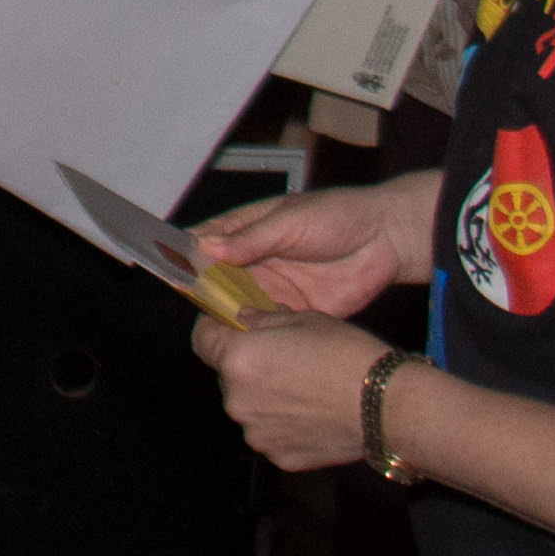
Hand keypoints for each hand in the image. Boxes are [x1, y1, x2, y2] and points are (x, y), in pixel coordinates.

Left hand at [190, 307, 383, 471]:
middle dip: (246, 365)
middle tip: (282, 357)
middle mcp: (237, 401)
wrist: (385, 406)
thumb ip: (263, 319)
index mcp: (238, 360)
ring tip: (304, 388)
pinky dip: (283, 423)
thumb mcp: (303, 318)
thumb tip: (244, 318)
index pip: (201, 340)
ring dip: (264, 396)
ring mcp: (256, 434)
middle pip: (227, 376)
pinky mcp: (279, 457)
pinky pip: (270, 433)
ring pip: (249, 407)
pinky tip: (313, 413)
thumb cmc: (347, 355)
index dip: (214, 330)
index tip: (229, 326)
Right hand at [194, 173, 435, 315]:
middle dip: (204, 294)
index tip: (166, 269)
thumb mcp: (290, 220)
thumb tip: (206, 248)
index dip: (184, 256)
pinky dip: (258, 334)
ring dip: (229, 317)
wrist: (387, 239)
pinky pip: (267, 327)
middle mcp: (253, 262)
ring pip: (237, 308)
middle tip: (196, 306)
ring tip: (219, 326)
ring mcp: (272, 289)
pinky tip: (251, 339)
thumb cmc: (338, 215)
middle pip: (215, 282)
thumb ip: (251, 237)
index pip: (205, 243)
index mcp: (246, 231)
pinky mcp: (293, 313)